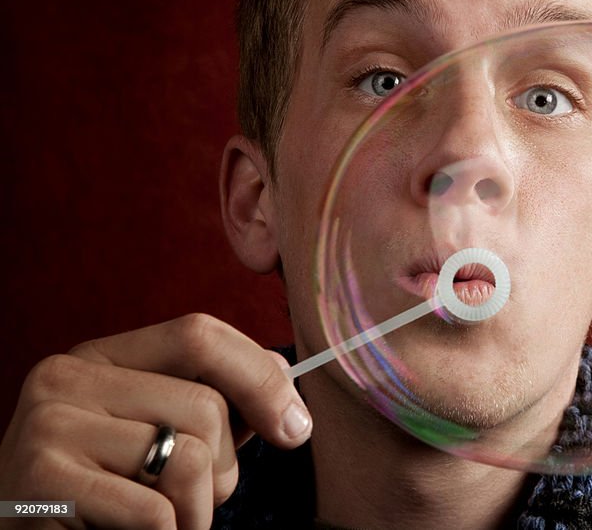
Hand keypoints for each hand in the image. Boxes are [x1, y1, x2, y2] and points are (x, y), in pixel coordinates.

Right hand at [0, 313, 310, 528]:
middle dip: (223, 470)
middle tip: (191, 504)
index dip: (261, 378)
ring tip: (163, 524)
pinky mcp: (43, 480)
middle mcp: (66, 375)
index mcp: (100, 356)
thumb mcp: (155, 435)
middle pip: (207, 407)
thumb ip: (211, 405)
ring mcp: (49, 424)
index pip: (201, 334)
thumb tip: (286, 390)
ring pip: (191, 458)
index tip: (295, 428)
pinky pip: (155, 511)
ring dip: (197, 511)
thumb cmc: (102, 499)